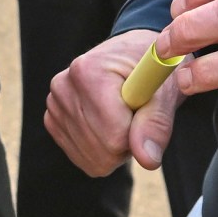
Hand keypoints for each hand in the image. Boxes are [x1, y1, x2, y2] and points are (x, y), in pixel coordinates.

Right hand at [44, 28, 178, 177]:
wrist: (132, 56)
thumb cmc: (151, 70)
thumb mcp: (164, 91)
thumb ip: (156, 124)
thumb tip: (147, 160)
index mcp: (88, 71)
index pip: (114, 136)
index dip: (139, 133)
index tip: (145, 111)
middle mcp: (63, 87)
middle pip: (102, 151)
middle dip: (127, 142)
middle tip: (136, 114)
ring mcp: (54, 105)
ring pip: (92, 159)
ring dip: (115, 148)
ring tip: (123, 118)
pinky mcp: (53, 120)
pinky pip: (82, 158)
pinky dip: (101, 152)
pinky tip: (108, 126)